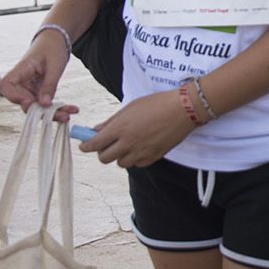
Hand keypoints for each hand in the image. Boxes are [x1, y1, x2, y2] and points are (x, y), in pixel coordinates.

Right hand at [0, 29, 77, 120]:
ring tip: (69, 114)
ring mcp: (29, 88)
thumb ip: (48, 85)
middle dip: (41, 112)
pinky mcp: (38, 92)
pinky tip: (71, 109)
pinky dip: (57, 108)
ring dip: (52, 113)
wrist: (56, 41)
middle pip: (24, 102)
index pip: (5, 86)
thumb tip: (44, 104)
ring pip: (36, 107)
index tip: (29, 102)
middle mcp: (21, 81)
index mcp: (20, 70)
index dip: (13, 97)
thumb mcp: (54, 66)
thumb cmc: (52, 48)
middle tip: (61, 115)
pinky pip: (44, 104)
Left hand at [81, 90, 195, 167]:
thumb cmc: (157, 103)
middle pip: (104, 158)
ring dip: (120, 156)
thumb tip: (97, 130)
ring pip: (120, 163)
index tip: (84, 145)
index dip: (86, 146)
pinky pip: (137, 164)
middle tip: (107, 144)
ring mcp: (141, 152)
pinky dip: (135, 158)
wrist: (184, 109)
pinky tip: (140, 148)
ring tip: (127, 145)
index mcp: (120, 128)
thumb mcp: (131, 107)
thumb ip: (112, 121)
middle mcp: (128, 143)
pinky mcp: (153, 157)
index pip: (94, 144)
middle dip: (102, 152)